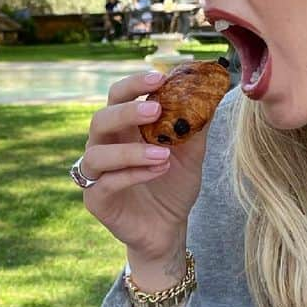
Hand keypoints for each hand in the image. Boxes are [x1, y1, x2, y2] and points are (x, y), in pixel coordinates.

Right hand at [77, 69, 209, 266]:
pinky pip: (106, 184)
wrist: (170, 228)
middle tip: (155, 110)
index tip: (159, 78)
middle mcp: (104, 147)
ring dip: (131, 151)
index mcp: (122, 129)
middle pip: (100, 120)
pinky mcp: (96, 200)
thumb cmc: (174, 187)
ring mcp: (96, 174)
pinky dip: (132, 175)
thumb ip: (195, 126)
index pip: (117, 97)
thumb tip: (211, 92)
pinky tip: (159, 171)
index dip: (133, 85)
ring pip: (98, 154)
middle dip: (126, 112)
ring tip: (163, 154)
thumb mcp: (191, 154)